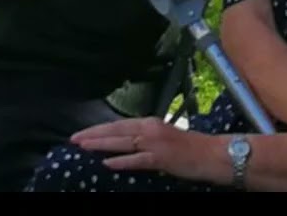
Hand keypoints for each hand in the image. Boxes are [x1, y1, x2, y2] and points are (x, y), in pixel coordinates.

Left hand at [70, 118, 221, 183]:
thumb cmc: (190, 148)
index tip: (82, 133)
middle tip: (73, 139)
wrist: (213, 154)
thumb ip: (144, 138)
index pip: (118, 124)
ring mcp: (155, 143)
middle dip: (93, 134)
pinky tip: (107, 163)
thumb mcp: (163, 137)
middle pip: (116, 130)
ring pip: (122, 142)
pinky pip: (137, 159)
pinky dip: (121, 161)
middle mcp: (150, 129)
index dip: (99, 129)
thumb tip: (124, 143)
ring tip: (83, 147)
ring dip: (101, 144)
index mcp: (149, 123)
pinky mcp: (161, 158)